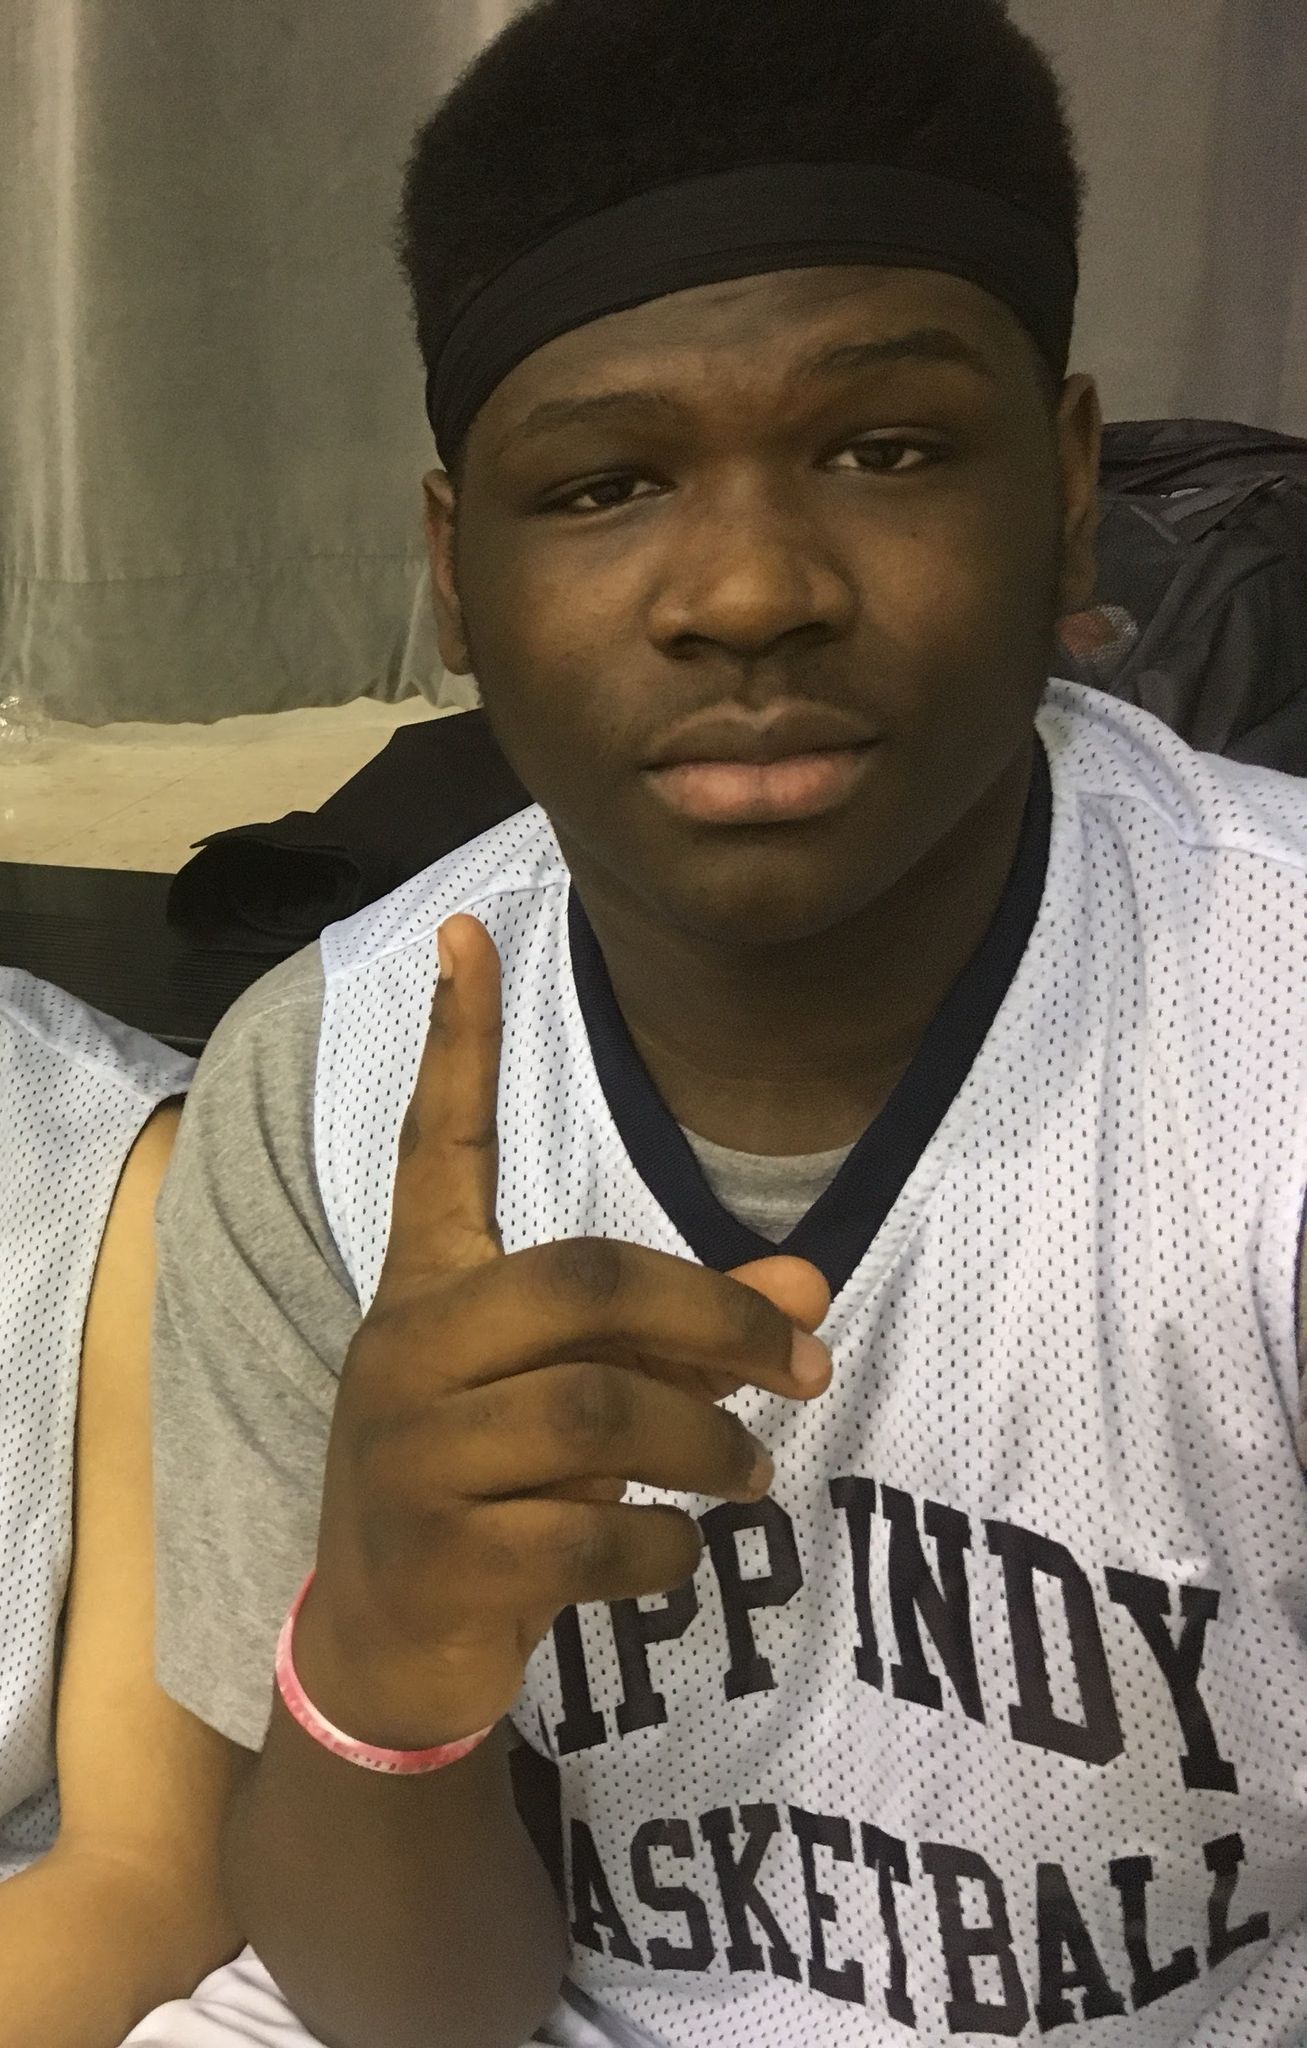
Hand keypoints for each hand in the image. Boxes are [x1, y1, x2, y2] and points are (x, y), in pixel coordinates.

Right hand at [301, 914, 831, 1747]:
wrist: (387, 1652)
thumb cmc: (489, 1492)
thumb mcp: (576, 1403)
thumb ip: (681, 1342)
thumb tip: (815, 1294)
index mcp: (430, 1293)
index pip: (437, 1150)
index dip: (458, 1045)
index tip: (469, 929)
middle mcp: (408, 1350)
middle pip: (585, 1285)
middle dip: (715, 1322)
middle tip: (804, 1372)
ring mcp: (410, 1453)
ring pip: (597, 1414)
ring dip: (705, 1448)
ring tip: (750, 1477)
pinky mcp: (438, 1551)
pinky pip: (589, 1533)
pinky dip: (660, 1551)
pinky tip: (672, 1557)